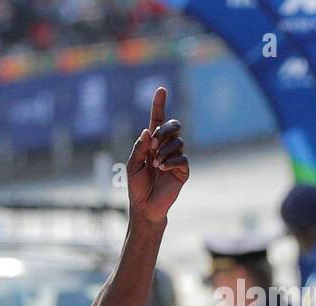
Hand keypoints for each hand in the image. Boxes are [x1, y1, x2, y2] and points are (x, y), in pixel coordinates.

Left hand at [126, 88, 188, 224]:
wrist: (145, 206)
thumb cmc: (137, 186)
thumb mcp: (133, 166)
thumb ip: (139, 148)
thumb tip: (147, 131)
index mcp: (152, 143)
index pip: (158, 120)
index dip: (159, 105)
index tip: (161, 89)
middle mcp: (165, 147)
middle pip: (173, 125)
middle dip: (165, 130)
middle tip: (154, 144)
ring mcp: (175, 157)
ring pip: (178, 142)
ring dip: (164, 150)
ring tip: (155, 164)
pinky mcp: (183, 170)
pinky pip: (182, 158)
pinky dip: (170, 161)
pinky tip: (162, 169)